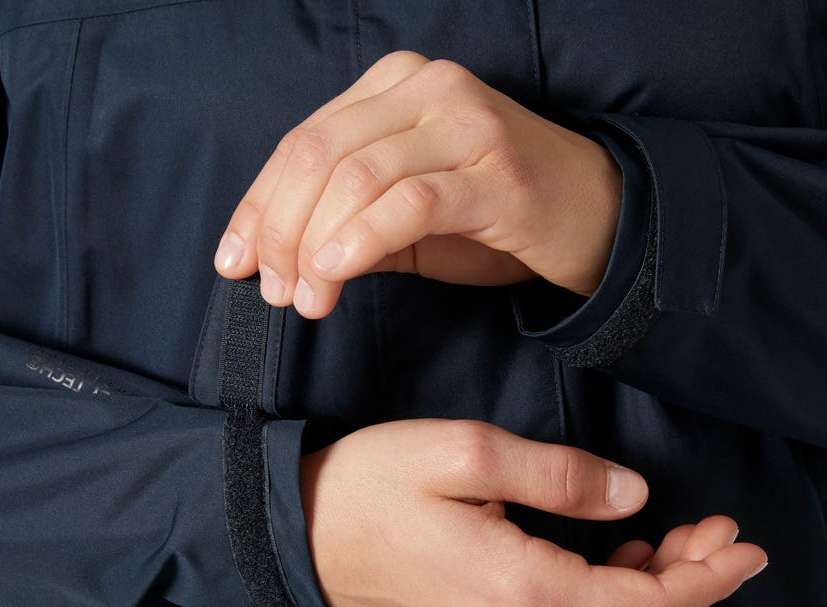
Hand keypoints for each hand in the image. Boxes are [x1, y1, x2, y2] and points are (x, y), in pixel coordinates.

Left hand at [215, 51, 621, 316]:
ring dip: (315, 246)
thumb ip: (346, 221)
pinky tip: (334, 275)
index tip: (233, 261)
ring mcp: (463, 124)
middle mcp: (426, 90)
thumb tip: (278, 258)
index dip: (258, 205)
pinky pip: (409, 202)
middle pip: (319, 155)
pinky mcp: (494, 171)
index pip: (302, 143)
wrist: (593, 216)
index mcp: (395, 87)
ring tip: (304, 299)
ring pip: (357, 177)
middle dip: (280, 230)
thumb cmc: (492, 215)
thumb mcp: (406, 215)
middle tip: (271, 290)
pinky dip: (361, 241)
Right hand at [300, 419, 767, 606]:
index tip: (744, 542)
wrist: (302, 535)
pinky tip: (616, 559)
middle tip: (716, 531)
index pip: (647, 606)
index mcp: (523, 590)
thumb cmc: (375, 486)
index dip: (707, 577)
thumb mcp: (466, 453)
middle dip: (691, 583)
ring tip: (676, 539)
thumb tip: (632, 496)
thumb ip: (560, 476)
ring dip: (653, 593)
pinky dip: (611, 603)